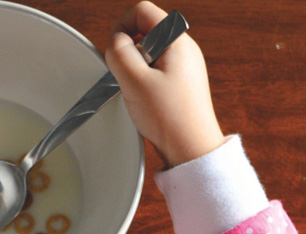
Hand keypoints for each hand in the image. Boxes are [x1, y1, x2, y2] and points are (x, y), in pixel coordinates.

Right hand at [105, 1, 224, 167]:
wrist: (191, 148)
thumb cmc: (170, 118)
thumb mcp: (135, 82)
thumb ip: (120, 54)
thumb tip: (115, 41)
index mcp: (176, 40)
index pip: (142, 11)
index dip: (121, 26)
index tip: (114, 50)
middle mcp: (183, 48)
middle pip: (144, 31)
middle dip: (127, 51)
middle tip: (127, 76)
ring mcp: (183, 66)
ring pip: (148, 53)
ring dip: (134, 69)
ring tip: (138, 91)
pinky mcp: (180, 82)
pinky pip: (155, 70)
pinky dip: (143, 81)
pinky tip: (145, 100)